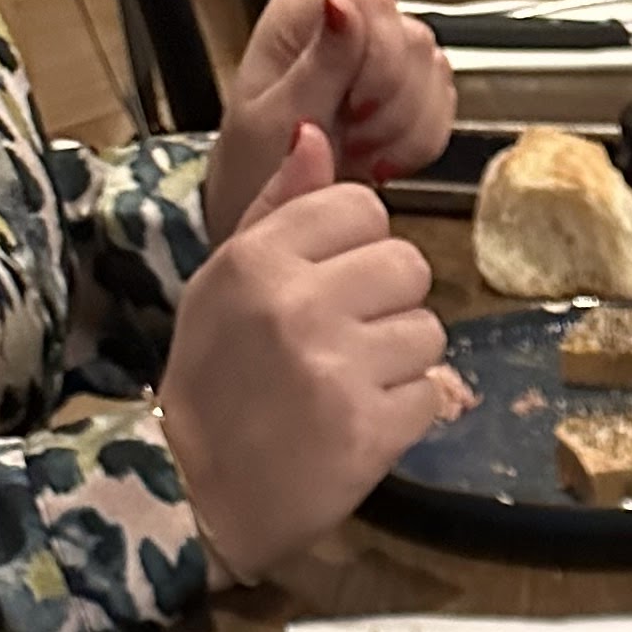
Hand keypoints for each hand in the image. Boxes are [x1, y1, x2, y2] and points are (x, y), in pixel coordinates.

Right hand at [162, 126, 449, 579]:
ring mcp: (339, 368)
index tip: (341, 280)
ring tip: (357, 382)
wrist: (200, 492)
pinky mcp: (372, 430)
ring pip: (429, 331)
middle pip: (408, 265)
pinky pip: (432, 395)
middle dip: (391, 301)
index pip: (363, 208)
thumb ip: (276, 210)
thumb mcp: (223, 283)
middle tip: (354, 338)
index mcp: (259, 258)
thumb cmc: (212, 383)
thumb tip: (318, 139)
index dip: (364, 245)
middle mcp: (300, 304)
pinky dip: (409, 412)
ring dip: (404, 359)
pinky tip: (365, 421)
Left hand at [206, 0, 455, 239]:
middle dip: (393, 103)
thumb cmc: (258, 176)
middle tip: (354, 138)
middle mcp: (341, 30)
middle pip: (412, 38)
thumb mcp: (278, 120)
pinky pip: (442, 108)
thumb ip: (319, 62)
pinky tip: (383, 160)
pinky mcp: (402, 99)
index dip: (379, 62)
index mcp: (300, 19)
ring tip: (363, 152)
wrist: (278, 223)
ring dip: (407, 127)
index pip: (374, 6)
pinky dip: (420, 144)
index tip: (354, 111)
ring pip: (435, 71)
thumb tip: (343, 5)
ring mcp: (376, 63)